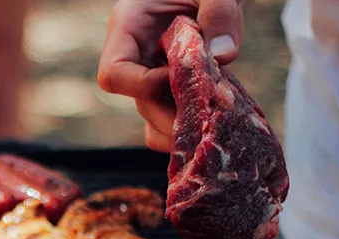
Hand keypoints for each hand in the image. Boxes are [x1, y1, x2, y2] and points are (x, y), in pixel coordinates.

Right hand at [97, 0, 244, 151]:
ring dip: (185, 127)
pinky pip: (171, 120)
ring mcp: (155, 73)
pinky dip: (192, 127)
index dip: (145, 86)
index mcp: (130, 26)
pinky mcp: (175, 86)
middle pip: (140, 103)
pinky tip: (221, 120)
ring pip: (155, 118)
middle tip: (212, 120)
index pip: (115, 74)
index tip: (184, 78)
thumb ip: (220, 12)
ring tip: (219, 123)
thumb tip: (224, 55)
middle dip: (174, 116)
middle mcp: (138, 55)